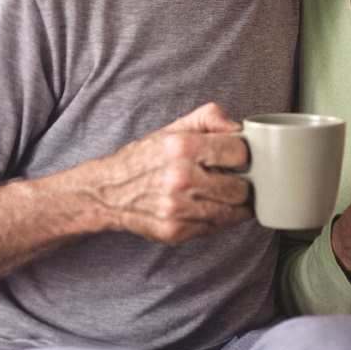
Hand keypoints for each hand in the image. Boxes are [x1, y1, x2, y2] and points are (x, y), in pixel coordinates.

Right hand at [92, 102, 252, 244]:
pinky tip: (206, 207)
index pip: (241, 153)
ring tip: (221, 194)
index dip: (243, 155)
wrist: (107, 192)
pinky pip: (217, 228)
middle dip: (242, 183)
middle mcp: (180, 178)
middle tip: (232, 179)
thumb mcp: (174, 128)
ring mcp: (178, 209)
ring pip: (234, 212)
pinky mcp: (176, 232)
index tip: (237, 158)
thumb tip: (239, 127)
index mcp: (182, 146)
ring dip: (233, 204)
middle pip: (242, 187)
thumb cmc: (146, 158)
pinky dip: (218, 219)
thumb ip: (209, 117)